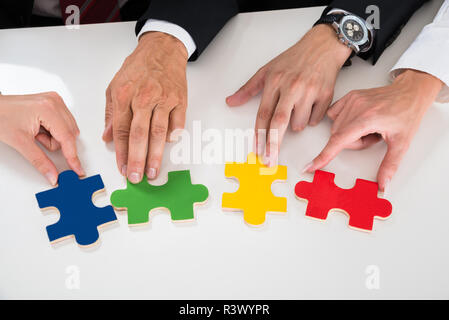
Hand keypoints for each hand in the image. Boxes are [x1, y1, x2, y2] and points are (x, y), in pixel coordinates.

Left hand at [0, 92, 83, 184]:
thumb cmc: (1, 117)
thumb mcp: (20, 142)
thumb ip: (40, 161)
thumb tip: (52, 174)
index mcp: (48, 108)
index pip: (67, 138)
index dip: (72, 157)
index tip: (78, 170)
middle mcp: (55, 102)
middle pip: (69, 135)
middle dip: (54, 143)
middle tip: (36, 138)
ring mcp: (56, 102)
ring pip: (68, 131)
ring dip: (54, 137)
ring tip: (36, 132)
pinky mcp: (55, 103)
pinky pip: (65, 124)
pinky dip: (54, 131)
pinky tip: (41, 127)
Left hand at [103, 32, 187, 183]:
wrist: (162, 49)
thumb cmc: (137, 68)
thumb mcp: (115, 86)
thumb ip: (111, 113)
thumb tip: (107, 137)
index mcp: (124, 95)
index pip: (122, 130)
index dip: (121, 152)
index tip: (122, 168)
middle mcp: (143, 98)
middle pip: (139, 135)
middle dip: (137, 159)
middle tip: (136, 178)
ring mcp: (164, 99)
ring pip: (159, 133)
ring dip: (155, 155)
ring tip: (152, 172)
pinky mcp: (180, 100)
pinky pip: (177, 123)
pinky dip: (173, 137)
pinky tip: (168, 147)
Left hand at [226, 25, 351, 165]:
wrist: (322, 46)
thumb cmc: (293, 59)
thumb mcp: (267, 70)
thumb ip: (248, 89)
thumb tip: (231, 102)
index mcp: (274, 81)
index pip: (263, 114)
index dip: (259, 135)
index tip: (256, 151)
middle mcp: (291, 87)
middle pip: (279, 123)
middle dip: (273, 145)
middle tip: (270, 161)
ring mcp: (309, 91)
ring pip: (299, 124)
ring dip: (296, 124)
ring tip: (297, 108)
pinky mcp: (325, 95)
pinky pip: (314, 120)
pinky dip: (311, 118)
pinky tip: (310, 104)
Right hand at [305, 69, 442, 191]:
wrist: (410, 93)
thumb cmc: (407, 113)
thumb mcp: (402, 143)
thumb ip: (390, 165)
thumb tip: (383, 183)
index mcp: (368, 118)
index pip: (339, 141)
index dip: (324, 156)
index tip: (311, 166)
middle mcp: (357, 107)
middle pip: (339, 136)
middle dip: (353, 143)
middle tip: (373, 136)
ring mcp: (351, 100)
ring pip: (337, 127)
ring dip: (350, 133)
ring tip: (369, 127)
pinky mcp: (349, 96)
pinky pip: (335, 115)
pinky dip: (344, 121)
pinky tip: (358, 119)